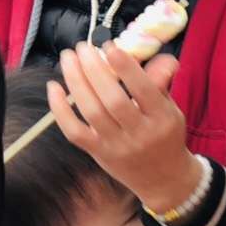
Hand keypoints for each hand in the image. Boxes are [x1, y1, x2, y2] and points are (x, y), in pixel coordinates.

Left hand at [47, 43, 202, 213]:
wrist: (163, 179)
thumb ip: (161, 83)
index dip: (125, 67)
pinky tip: (54, 87)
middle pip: (113, 100)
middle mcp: (139, 134)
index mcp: (162, 119)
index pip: (143, 90)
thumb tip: (163, 57)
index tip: (110, 46)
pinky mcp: (98, 154)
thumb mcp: (171, 109)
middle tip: (83, 48)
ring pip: (92, 112)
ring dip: (76, 82)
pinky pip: (74, 132)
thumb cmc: (165, 136)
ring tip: (69, 58)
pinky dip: (60, 110)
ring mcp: (117, 146)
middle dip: (94, 70)